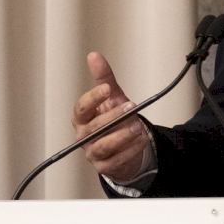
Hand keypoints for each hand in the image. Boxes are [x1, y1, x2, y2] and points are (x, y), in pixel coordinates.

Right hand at [71, 52, 151, 181]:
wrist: (123, 146)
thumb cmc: (112, 120)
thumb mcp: (111, 97)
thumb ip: (103, 78)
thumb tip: (93, 55)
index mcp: (81, 118)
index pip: (82, 108)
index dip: (93, 98)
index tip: (108, 89)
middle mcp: (84, 136)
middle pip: (95, 127)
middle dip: (114, 116)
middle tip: (131, 106)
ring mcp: (93, 153)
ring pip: (105, 145)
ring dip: (122, 135)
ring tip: (138, 126)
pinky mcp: (104, 167)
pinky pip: (117, 160)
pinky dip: (131, 150)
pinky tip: (142, 139)